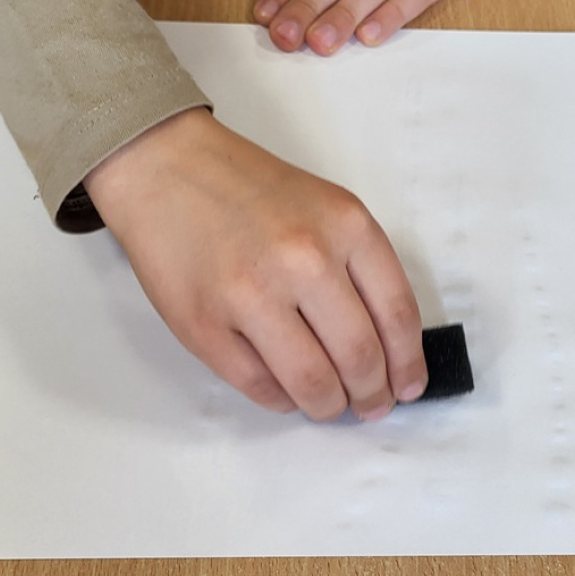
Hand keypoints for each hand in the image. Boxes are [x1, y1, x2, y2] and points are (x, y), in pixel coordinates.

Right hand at [82, 107, 428, 421]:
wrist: (166, 168)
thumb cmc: (249, 191)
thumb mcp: (326, 207)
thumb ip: (360, 268)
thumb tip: (388, 347)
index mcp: (345, 226)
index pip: (396, 314)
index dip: (407, 363)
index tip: (408, 385)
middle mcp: (304, 259)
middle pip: (359, 356)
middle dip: (372, 394)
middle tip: (371, 405)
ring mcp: (250, 295)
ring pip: (312, 382)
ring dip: (328, 406)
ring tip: (329, 404)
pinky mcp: (204, 325)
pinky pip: (259, 387)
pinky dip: (281, 400)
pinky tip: (286, 392)